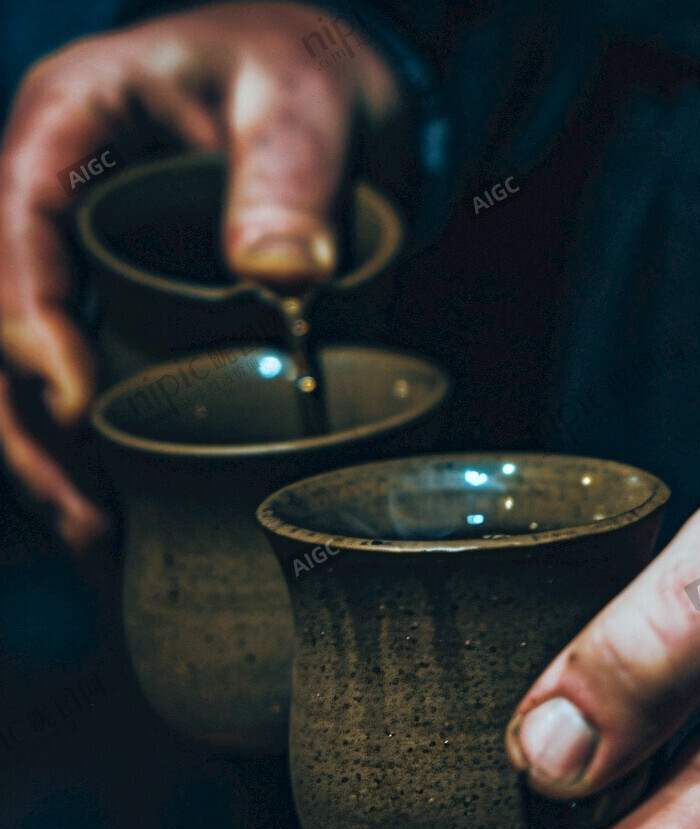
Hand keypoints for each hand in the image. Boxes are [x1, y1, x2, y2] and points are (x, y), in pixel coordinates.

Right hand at [0, 2, 399, 548]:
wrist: (326, 91)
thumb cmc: (306, 73)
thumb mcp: (307, 99)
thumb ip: (293, 172)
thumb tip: (283, 271)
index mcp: (76, 123)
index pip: (17, 222)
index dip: (27, 318)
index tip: (75, 405)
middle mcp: (58, 201)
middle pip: (1, 318)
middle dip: (30, 425)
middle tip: (85, 515)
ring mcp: (88, 261)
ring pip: (32, 368)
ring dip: (56, 461)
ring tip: (100, 543)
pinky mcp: (129, 308)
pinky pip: (96, 381)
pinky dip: (106, 453)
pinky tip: (131, 515)